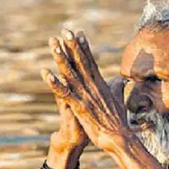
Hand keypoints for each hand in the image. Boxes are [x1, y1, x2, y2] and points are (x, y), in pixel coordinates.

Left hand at [41, 29, 128, 152]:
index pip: (91, 61)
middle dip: (72, 46)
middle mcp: (93, 86)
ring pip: (70, 73)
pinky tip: (46, 74)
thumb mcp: (119, 100)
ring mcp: (85, 96)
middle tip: (64, 30)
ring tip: (53, 44)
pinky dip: (55, 83)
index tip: (78, 33)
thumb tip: (122, 78)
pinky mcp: (79, 107)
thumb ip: (118, 87)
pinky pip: (64, 93)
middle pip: (80, 62)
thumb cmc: (119, 121)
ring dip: (61, 58)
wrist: (119, 138)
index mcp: (101, 84)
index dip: (84, 47)